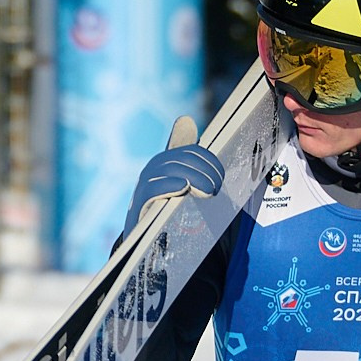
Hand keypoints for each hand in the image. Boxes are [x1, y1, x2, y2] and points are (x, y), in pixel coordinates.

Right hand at [121, 117, 224, 238]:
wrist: (146, 241)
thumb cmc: (168, 210)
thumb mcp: (180, 184)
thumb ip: (188, 161)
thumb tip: (185, 120)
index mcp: (167, 161)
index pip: (192, 152)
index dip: (210, 161)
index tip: (221, 176)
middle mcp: (154, 167)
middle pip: (184, 159)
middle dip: (205, 171)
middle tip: (217, 188)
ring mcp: (145, 183)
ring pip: (172, 169)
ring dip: (195, 178)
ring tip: (209, 192)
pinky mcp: (139, 201)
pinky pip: (153, 187)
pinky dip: (169, 184)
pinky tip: (183, 187)